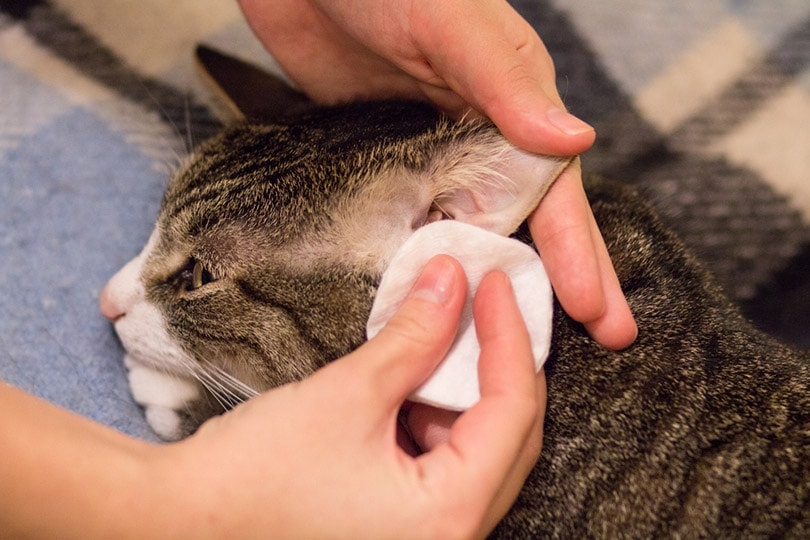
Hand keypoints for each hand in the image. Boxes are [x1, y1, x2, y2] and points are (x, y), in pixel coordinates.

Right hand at [150, 256, 543, 537]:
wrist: (184, 521)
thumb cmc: (255, 475)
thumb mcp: (348, 394)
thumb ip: (412, 335)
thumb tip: (451, 280)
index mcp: (448, 517)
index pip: (513, 411)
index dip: (510, 337)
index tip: (493, 283)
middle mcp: (450, 538)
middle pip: (508, 436)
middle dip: (498, 363)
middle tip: (483, 302)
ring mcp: (427, 536)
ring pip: (478, 450)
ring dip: (464, 389)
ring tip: (444, 331)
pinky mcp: (402, 527)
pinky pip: (442, 464)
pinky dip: (434, 416)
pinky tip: (413, 378)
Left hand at [238, 0, 637, 348]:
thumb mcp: (451, 22)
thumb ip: (507, 81)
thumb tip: (576, 142)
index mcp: (513, 104)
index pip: (556, 193)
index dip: (578, 255)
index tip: (602, 317)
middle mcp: (478, 137)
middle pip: (521, 224)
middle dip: (550, 286)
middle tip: (581, 349)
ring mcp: (427, 155)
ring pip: (463, 232)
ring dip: (481, 286)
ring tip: (495, 345)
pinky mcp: (379, 163)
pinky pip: (406, 224)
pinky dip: (418, 263)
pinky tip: (422, 302)